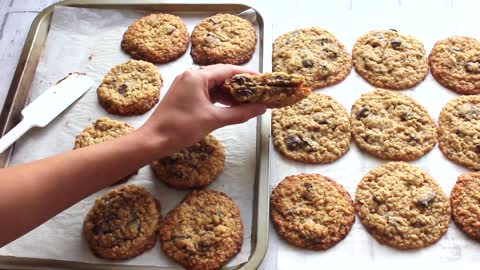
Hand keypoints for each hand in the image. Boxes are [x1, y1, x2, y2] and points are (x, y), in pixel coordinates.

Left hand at [138, 64, 265, 154]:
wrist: (154, 140)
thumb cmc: (181, 128)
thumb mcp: (214, 120)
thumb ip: (240, 113)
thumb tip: (261, 108)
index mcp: (197, 76)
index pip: (229, 70)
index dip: (247, 74)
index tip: (263, 80)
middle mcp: (191, 76)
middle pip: (222, 75)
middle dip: (240, 84)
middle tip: (258, 91)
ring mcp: (186, 85)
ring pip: (214, 84)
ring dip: (230, 92)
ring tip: (248, 101)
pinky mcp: (184, 95)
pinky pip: (206, 92)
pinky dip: (219, 98)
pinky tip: (230, 106)